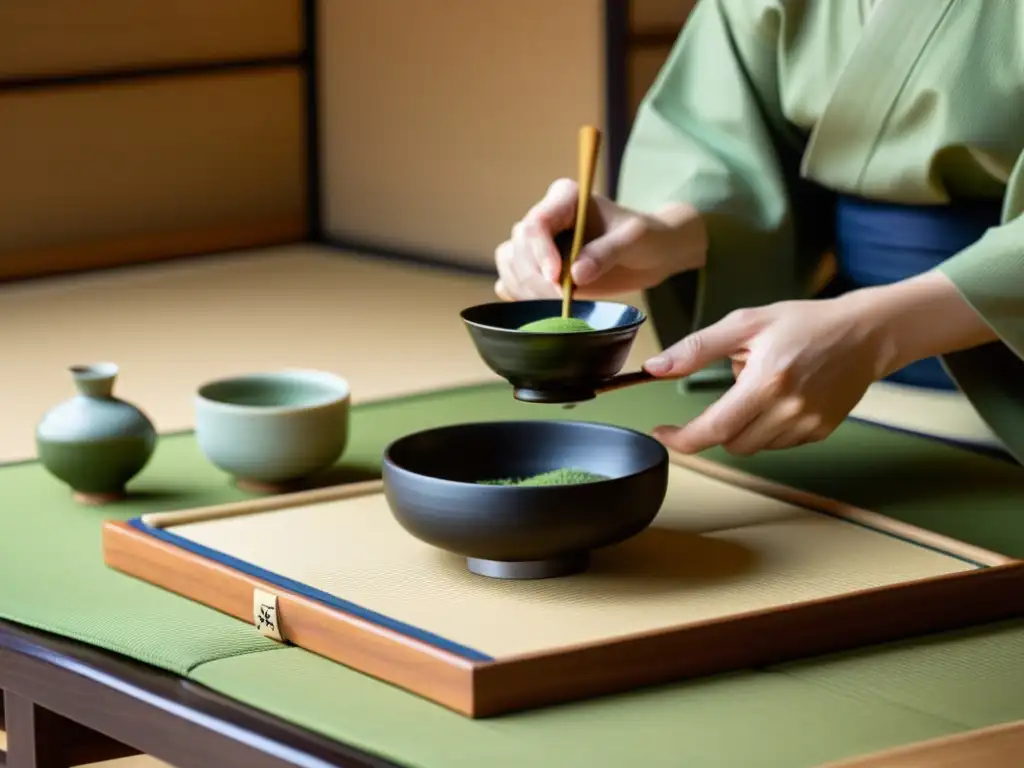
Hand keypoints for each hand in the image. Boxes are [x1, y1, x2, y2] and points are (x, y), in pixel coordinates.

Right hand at [494, 178, 705, 299]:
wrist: (649, 254)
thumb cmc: (644, 237)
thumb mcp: (632, 240)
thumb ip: (605, 253)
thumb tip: (575, 275)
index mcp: (564, 198)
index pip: (536, 223)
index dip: (540, 252)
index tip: (557, 278)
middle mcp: (545, 217)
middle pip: (519, 246)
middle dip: (537, 277)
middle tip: (564, 298)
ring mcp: (537, 243)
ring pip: (510, 263)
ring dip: (527, 288)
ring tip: (559, 303)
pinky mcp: (536, 267)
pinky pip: (511, 279)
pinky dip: (521, 295)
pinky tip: (544, 304)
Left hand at [643, 293, 896, 455]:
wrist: (865, 333)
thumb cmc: (804, 323)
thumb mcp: (746, 324)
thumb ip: (697, 348)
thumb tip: (655, 367)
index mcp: (765, 382)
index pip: (714, 428)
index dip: (683, 439)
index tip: (662, 433)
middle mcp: (788, 410)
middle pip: (731, 442)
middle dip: (717, 424)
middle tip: (734, 387)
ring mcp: (807, 424)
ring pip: (754, 446)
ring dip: (744, 426)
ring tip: (765, 386)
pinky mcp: (820, 431)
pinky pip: (778, 443)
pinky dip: (768, 428)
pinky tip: (781, 398)